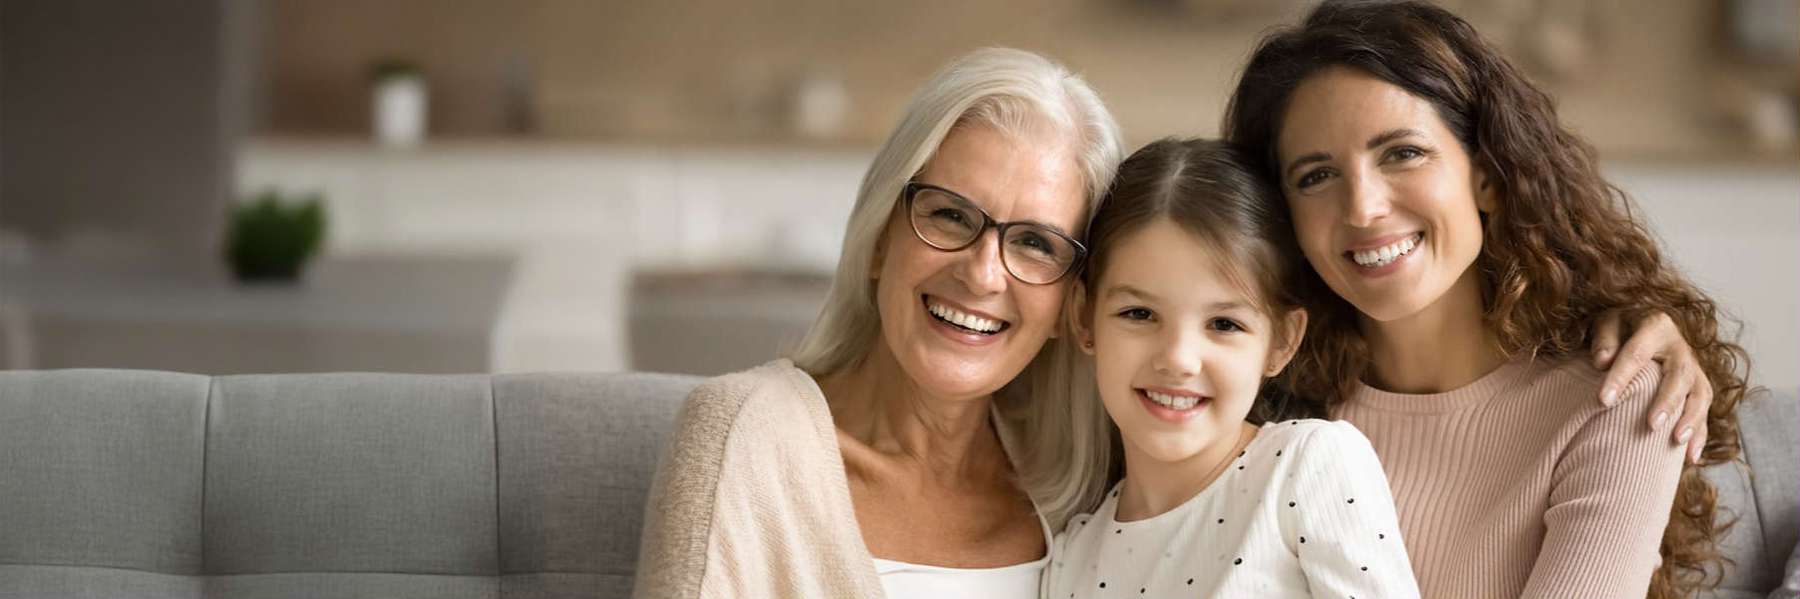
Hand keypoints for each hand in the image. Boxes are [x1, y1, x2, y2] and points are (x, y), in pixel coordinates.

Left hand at [1590, 310, 1711, 463]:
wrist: (1643, 323)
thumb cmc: (1619, 327)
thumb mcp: (1608, 322)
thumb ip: (1605, 339)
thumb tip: (1602, 361)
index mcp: (1656, 326)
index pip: (1636, 354)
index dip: (1621, 377)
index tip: (1603, 401)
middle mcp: (1680, 347)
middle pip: (1679, 376)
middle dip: (1667, 401)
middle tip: (1651, 425)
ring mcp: (1694, 368)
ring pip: (1701, 394)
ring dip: (1691, 419)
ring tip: (1677, 441)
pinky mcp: (1699, 386)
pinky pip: (1705, 411)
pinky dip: (1700, 433)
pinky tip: (1690, 457)